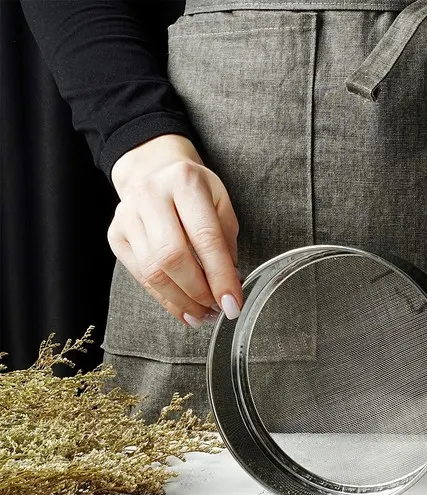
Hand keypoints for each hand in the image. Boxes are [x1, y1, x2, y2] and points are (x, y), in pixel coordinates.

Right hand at [108, 134, 242, 327]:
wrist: (152, 169)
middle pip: (172, 257)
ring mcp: (127, 216)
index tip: (232, 304)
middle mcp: (150, 196)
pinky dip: (165, 299)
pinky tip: (183, 309)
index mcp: (185, 183)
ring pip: (154, 272)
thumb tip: (229, 286)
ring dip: (182, 302)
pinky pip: (141, 277)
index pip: (205, 238)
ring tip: (203, 314)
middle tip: (216, 310)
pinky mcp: (115, 235)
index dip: (220, 276)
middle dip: (198, 292)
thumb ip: (226, 243)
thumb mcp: (220, 203)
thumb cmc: (193, 190)